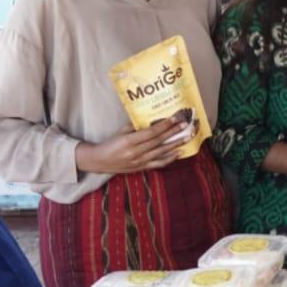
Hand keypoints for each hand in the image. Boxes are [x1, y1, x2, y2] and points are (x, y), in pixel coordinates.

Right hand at [77, 117, 194, 175]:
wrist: (99, 161)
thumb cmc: (111, 143)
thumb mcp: (122, 131)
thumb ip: (136, 125)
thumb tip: (152, 118)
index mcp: (129, 141)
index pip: (151, 132)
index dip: (165, 125)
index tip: (176, 118)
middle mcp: (135, 152)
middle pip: (158, 142)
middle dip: (173, 132)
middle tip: (185, 125)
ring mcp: (139, 162)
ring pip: (161, 153)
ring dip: (175, 145)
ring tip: (186, 137)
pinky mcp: (140, 168)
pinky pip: (157, 164)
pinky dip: (169, 159)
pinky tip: (179, 153)